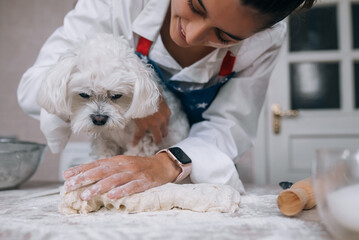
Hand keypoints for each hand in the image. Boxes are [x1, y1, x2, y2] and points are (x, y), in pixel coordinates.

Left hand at [62, 153, 180, 199]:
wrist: (162, 165)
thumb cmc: (138, 167)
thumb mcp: (121, 165)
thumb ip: (106, 169)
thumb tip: (85, 175)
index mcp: (116, 160)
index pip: (96, 164)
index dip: (81, 169)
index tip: (66, 176)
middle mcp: (123, 165)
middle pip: (102, 171)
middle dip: (85, 178)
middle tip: (70, 186)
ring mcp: (134, 173)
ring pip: (114, 179)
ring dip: (99, 187)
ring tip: (86, 195)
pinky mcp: (144, 181)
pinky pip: (132, 186)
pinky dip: (121, 191)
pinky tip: (111, 196)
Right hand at [132, 96, 170, 145]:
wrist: (139, 91)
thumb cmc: (148, 91)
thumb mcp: (158, 95)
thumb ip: (160, 99)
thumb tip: (159, 94)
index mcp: (167, 113)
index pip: (167, 123)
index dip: (162, 125)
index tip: (159, 126)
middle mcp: (163, 120)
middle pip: (164, 132)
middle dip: (161, 134)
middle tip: (157, 135)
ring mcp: (154, 124)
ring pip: (157, 137)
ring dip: (155, 140)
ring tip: (152, 142)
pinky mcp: (143, 126)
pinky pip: (140, 135)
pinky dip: (136, 140)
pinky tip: (134, 144)